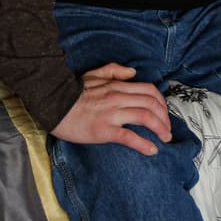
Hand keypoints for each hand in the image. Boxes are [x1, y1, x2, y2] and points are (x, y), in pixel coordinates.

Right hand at [50, 63, 171, 154]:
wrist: (53, 105)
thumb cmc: (72, 92)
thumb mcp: (94, 74)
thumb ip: (114, 70)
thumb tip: (133, 73)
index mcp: (117, 86)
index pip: (149, 91)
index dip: (162, 103)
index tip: (165, 113)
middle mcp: (119, 98)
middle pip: (152, 104)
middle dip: (165, 118)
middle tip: (168, 130)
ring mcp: (112, 114)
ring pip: (145, 118)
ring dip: (160, 129)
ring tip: (165, 139)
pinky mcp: (104, 130)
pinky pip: (129, 137)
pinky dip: (144, 144)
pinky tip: (152, 150)